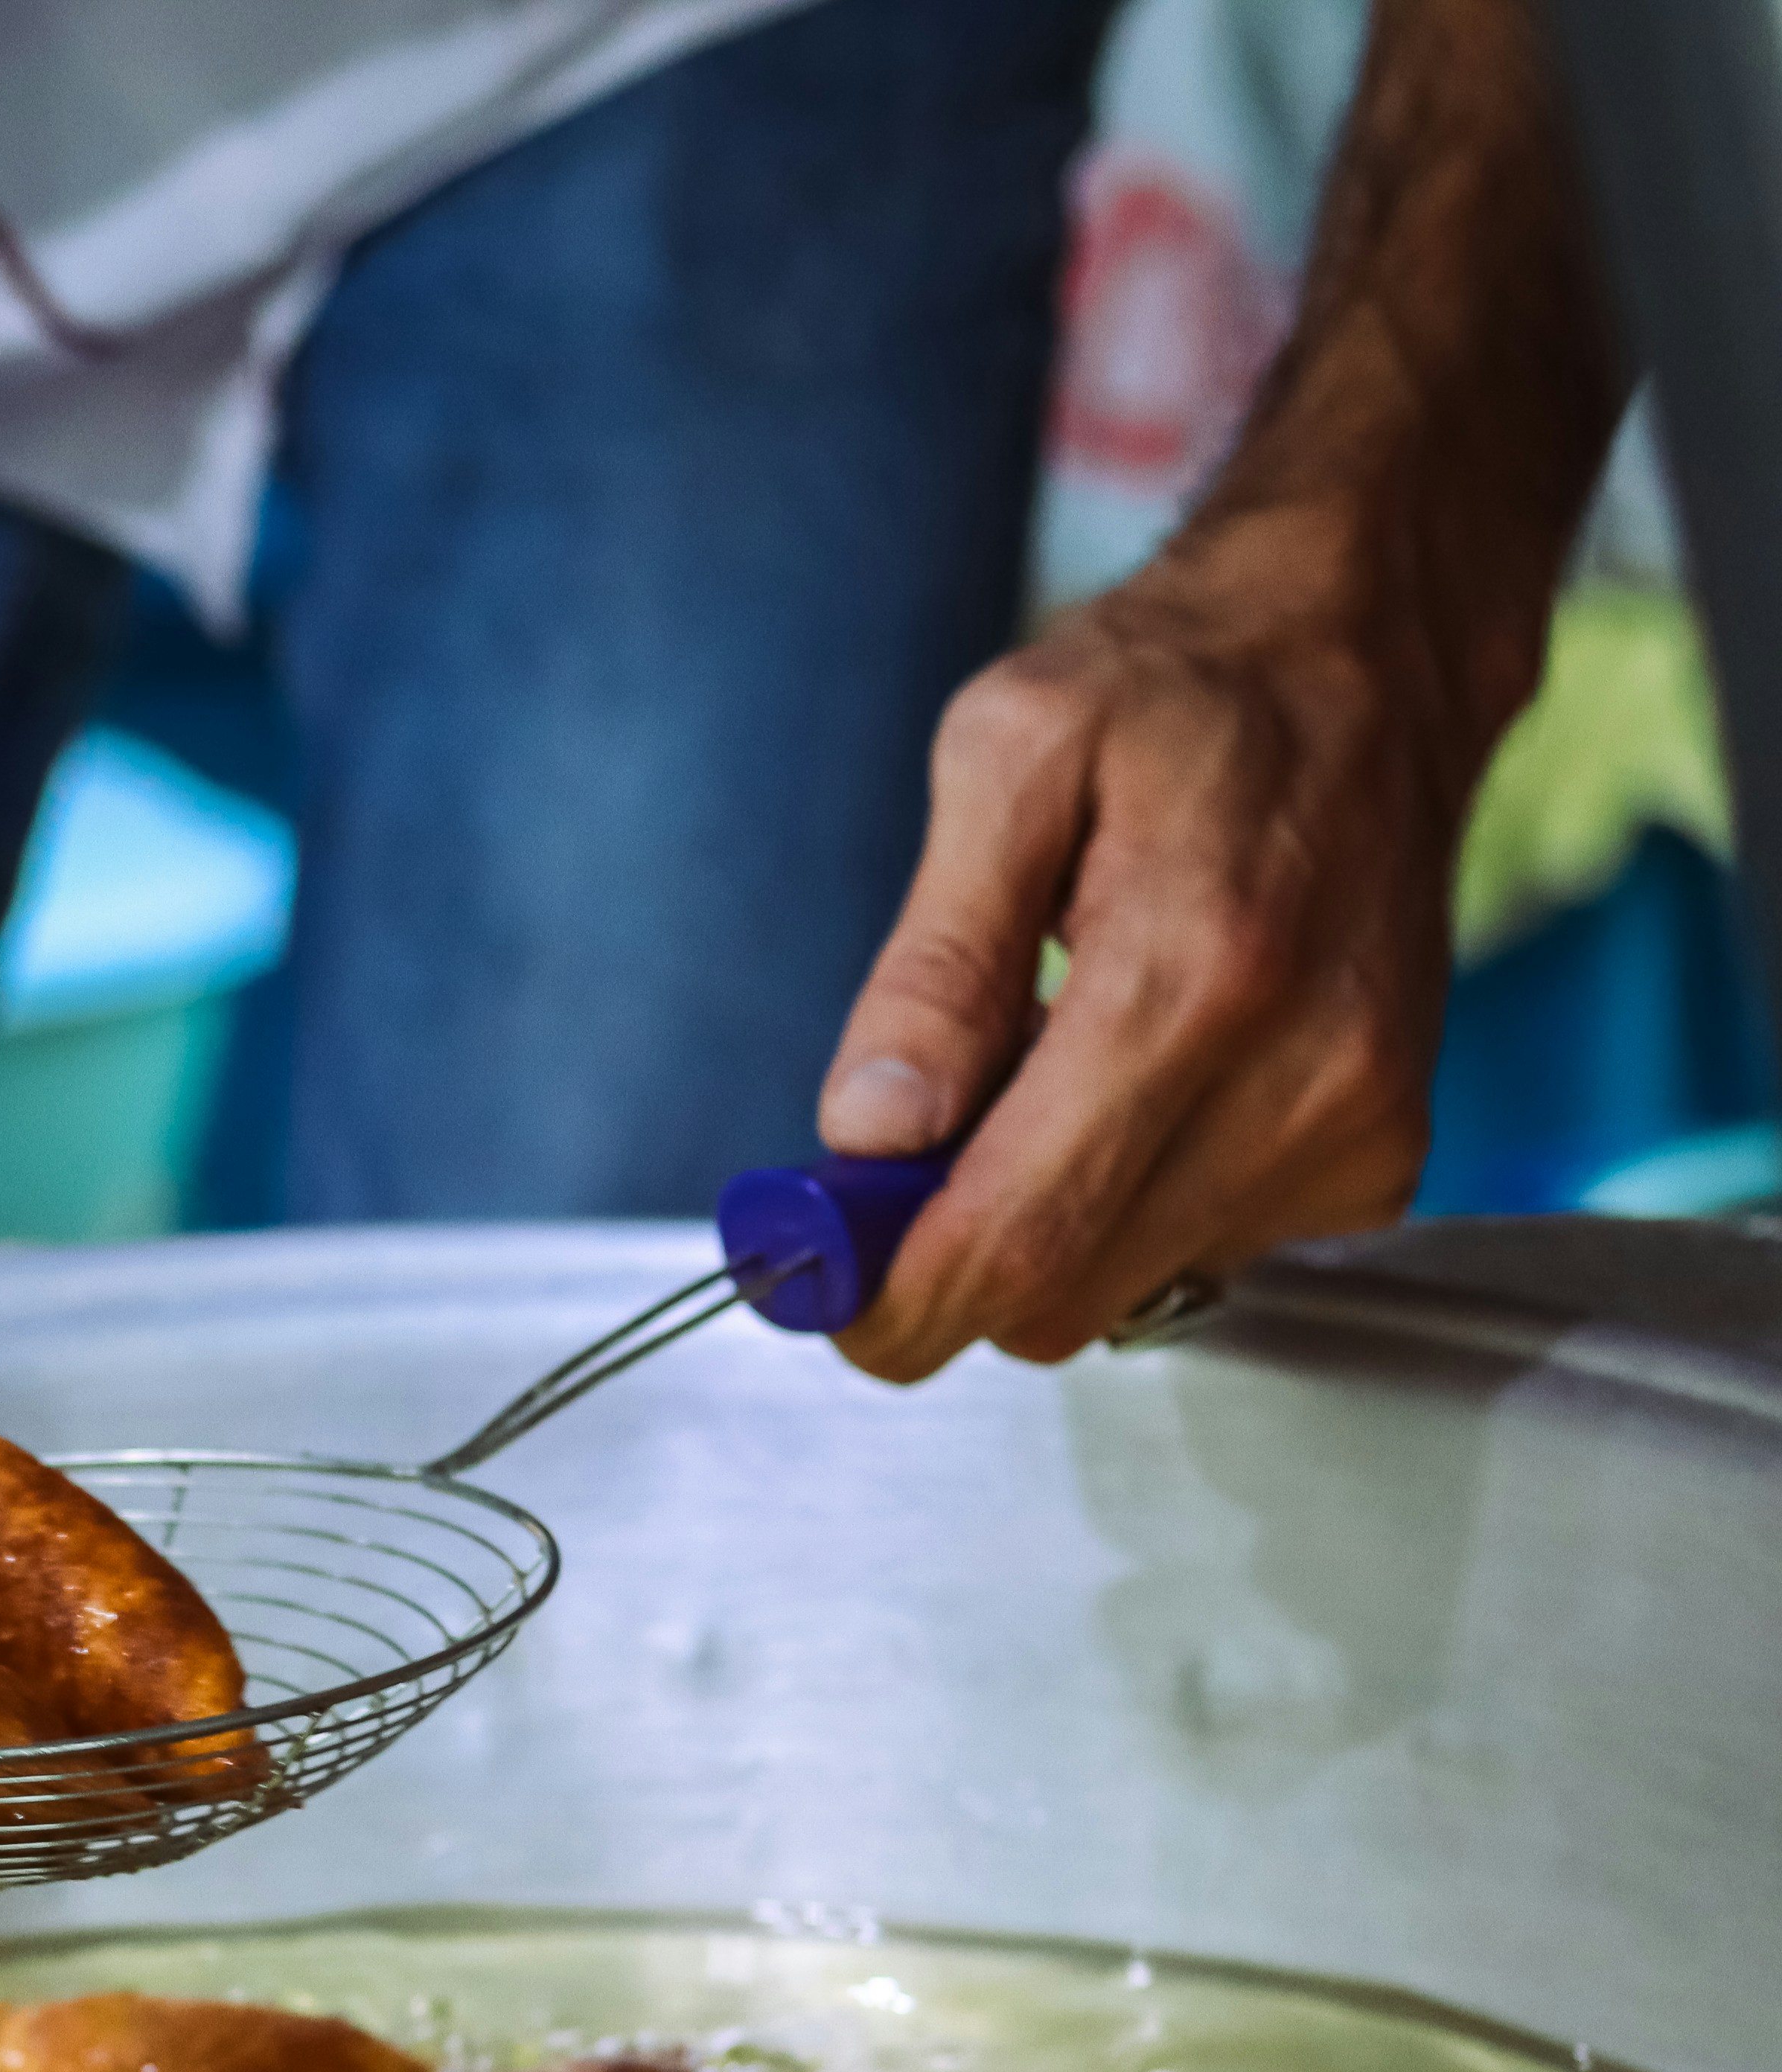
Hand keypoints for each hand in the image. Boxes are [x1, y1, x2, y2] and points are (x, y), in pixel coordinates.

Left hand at [812, 512, 1511, 1382]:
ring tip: (1040, 1068)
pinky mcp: (1380, 1152)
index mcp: (1197, 975)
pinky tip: (1131, 1085)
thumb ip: (933, 966)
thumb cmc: (1183, 687)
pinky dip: (1129, 1205)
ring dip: (1042, 1222)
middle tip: (902, 1144)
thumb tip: (870, 1132)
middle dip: (948, 1251)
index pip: (1019, 1234)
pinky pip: (1203, 1253)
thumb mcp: (1008, 759)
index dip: (893, 1298)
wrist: (1376, 653)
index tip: (812, 1287)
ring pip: (1125, 1290)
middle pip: (1061, 1291)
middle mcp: (1304, 1075)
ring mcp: (1357, 1125)